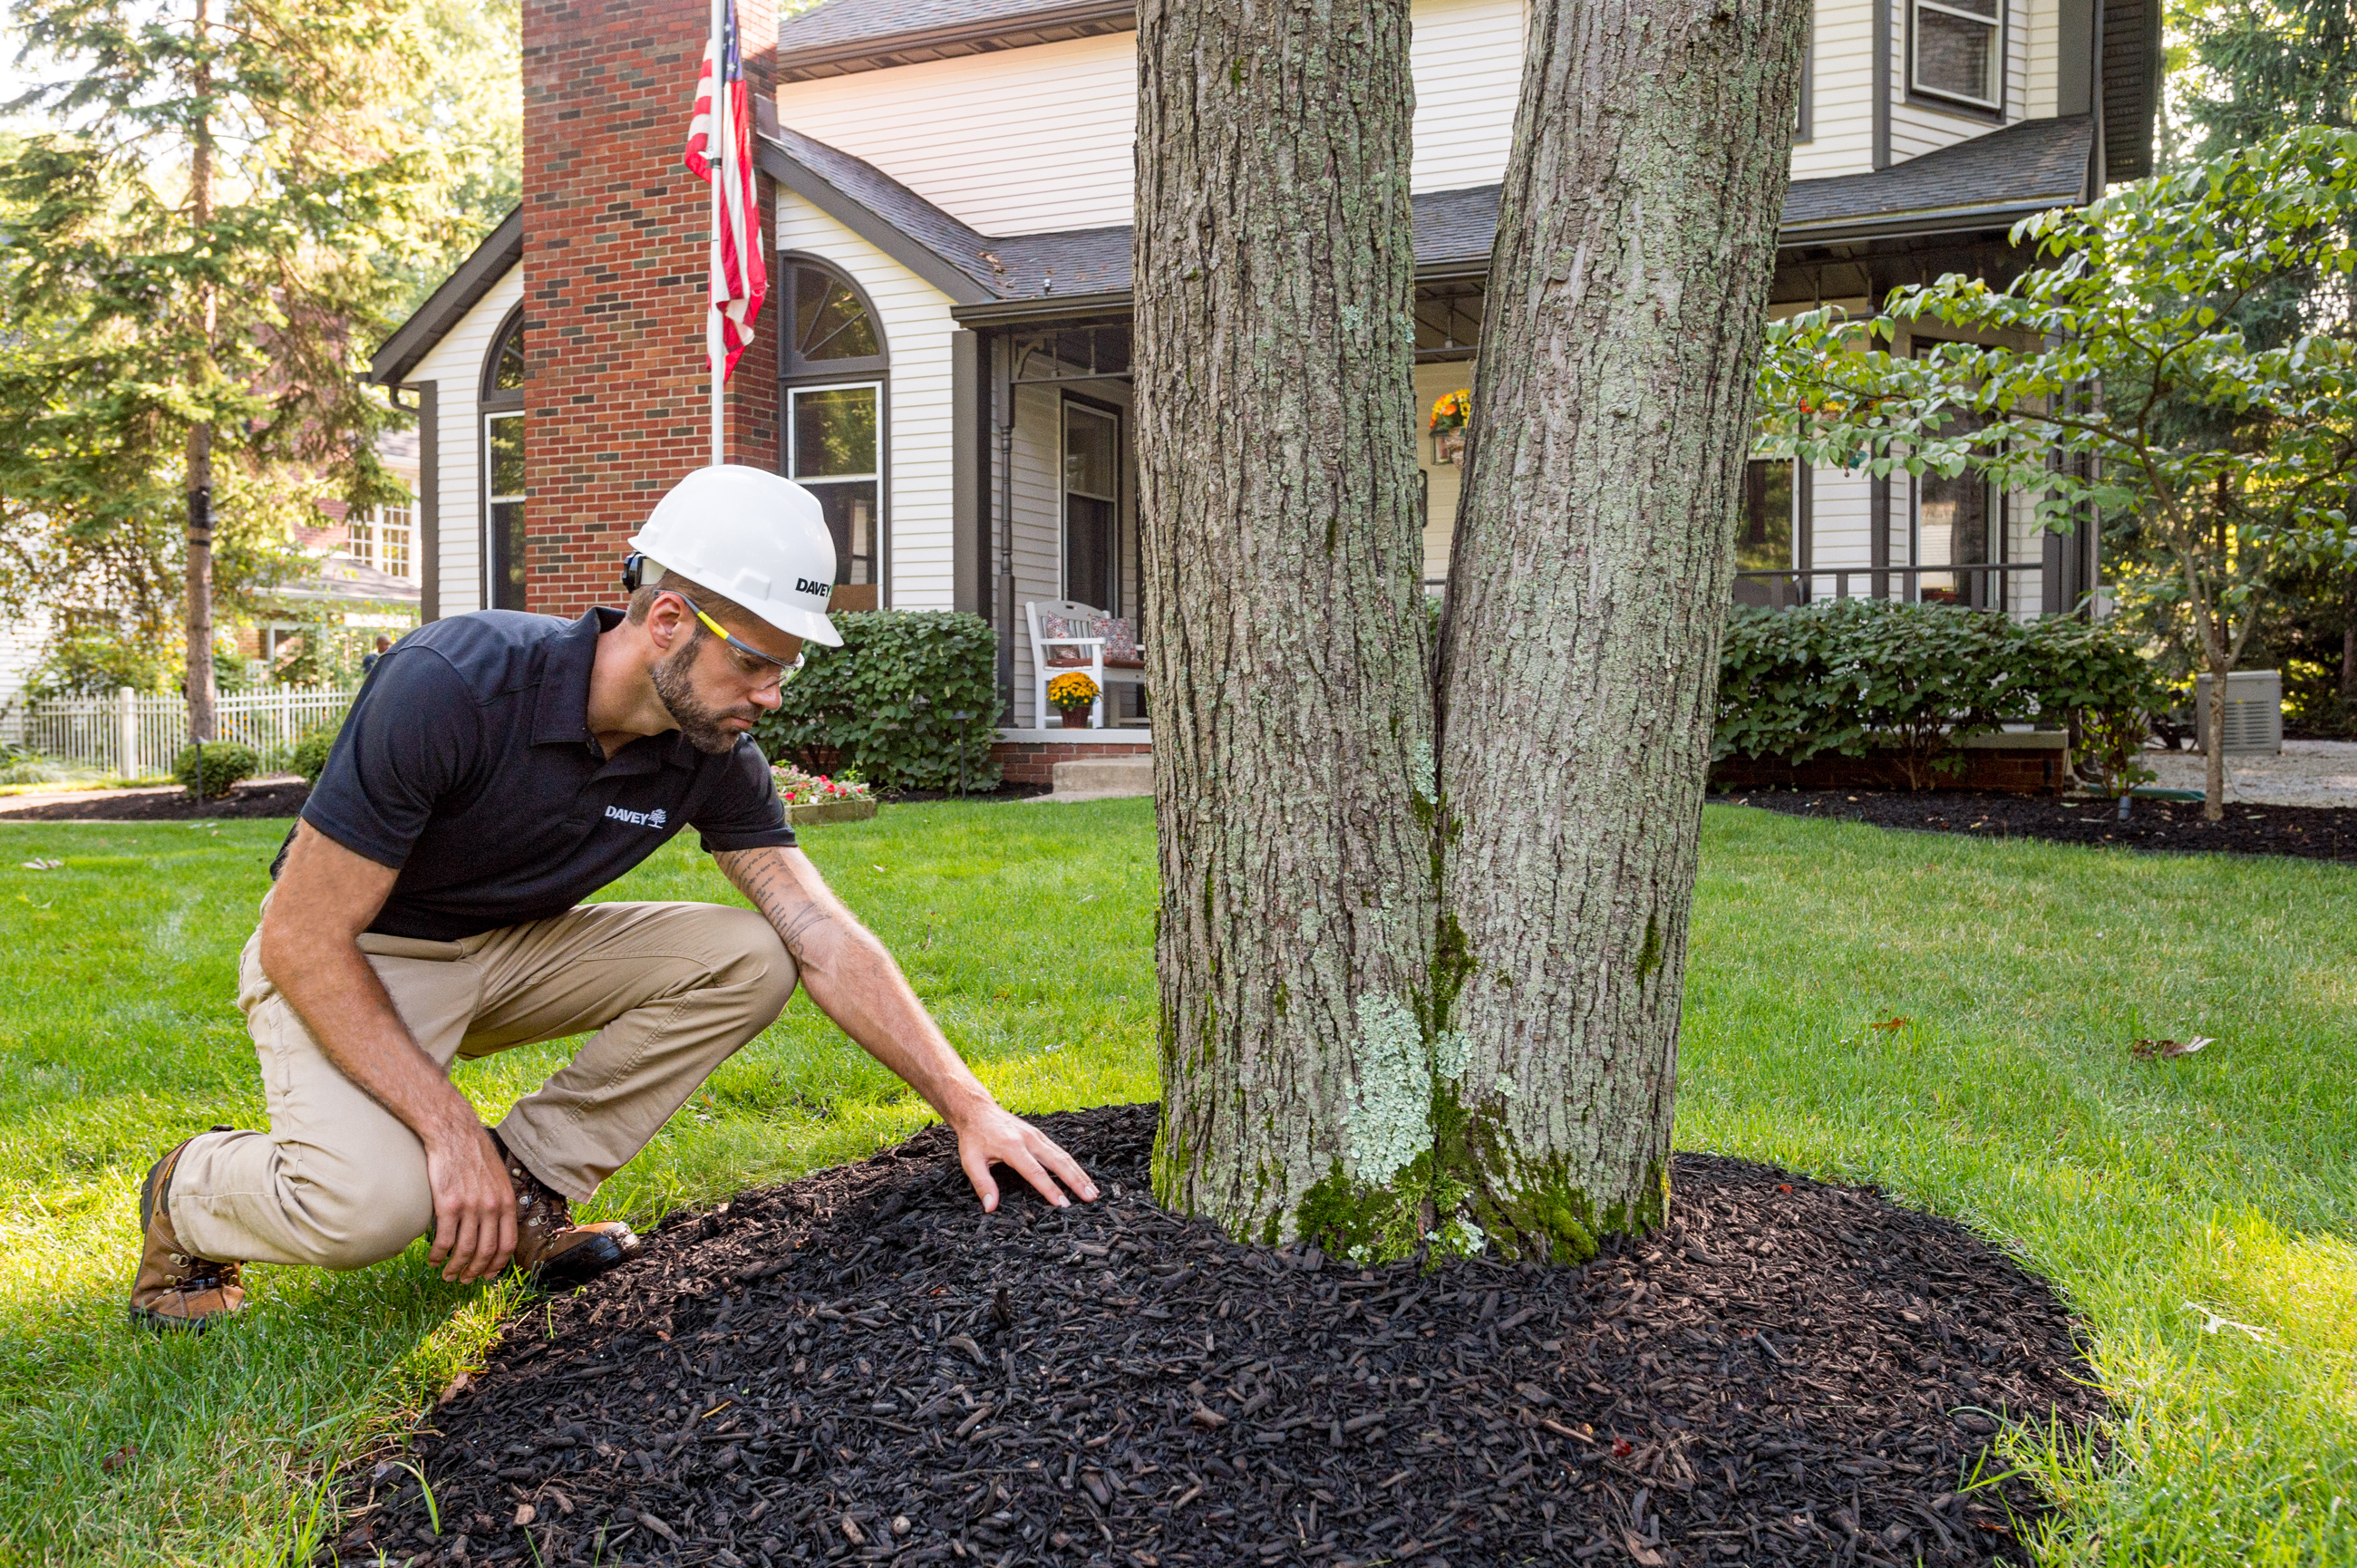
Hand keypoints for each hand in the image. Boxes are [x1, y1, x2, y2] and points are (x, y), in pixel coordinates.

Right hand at [423, 1120, 517, 1282]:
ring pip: (464, 1251)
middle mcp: (492, 1207)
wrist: (454, 1134)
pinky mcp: (448, 1205)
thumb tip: (497, 1226)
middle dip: (474, 1272)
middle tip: (463, 1279)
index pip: (507, 1244)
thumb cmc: (474, 1155)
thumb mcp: (498, 1178)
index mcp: (506, 1202)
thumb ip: (499, 1201)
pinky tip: (432, 1260)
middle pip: (486, 1252)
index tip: (488, 1275)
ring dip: (454, 1268)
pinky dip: (437, 1255)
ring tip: (446, 1274)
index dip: (497, 1265)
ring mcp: (471, 1207)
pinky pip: (444, 1241)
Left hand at [955, 1102, 1099, 1212]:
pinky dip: (1073, 1165)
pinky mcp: (1039, 1135)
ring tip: (1093, 1190)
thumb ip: (982, 1184)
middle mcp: (1029, 1139)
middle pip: (1058, 1161)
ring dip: (1080, 1173)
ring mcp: (1037, 1135)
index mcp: (1013, 1147)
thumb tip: (991, 1208)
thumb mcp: (970, 1161)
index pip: (1035, 1172)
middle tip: (1090, 1197)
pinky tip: (1081, 1176)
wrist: (977, 1109)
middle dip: (1076, 1180)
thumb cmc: (973, 1137)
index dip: (1050, 1189)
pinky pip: (1060, 1151)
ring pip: (1063, 1155)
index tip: (1063, 1205)